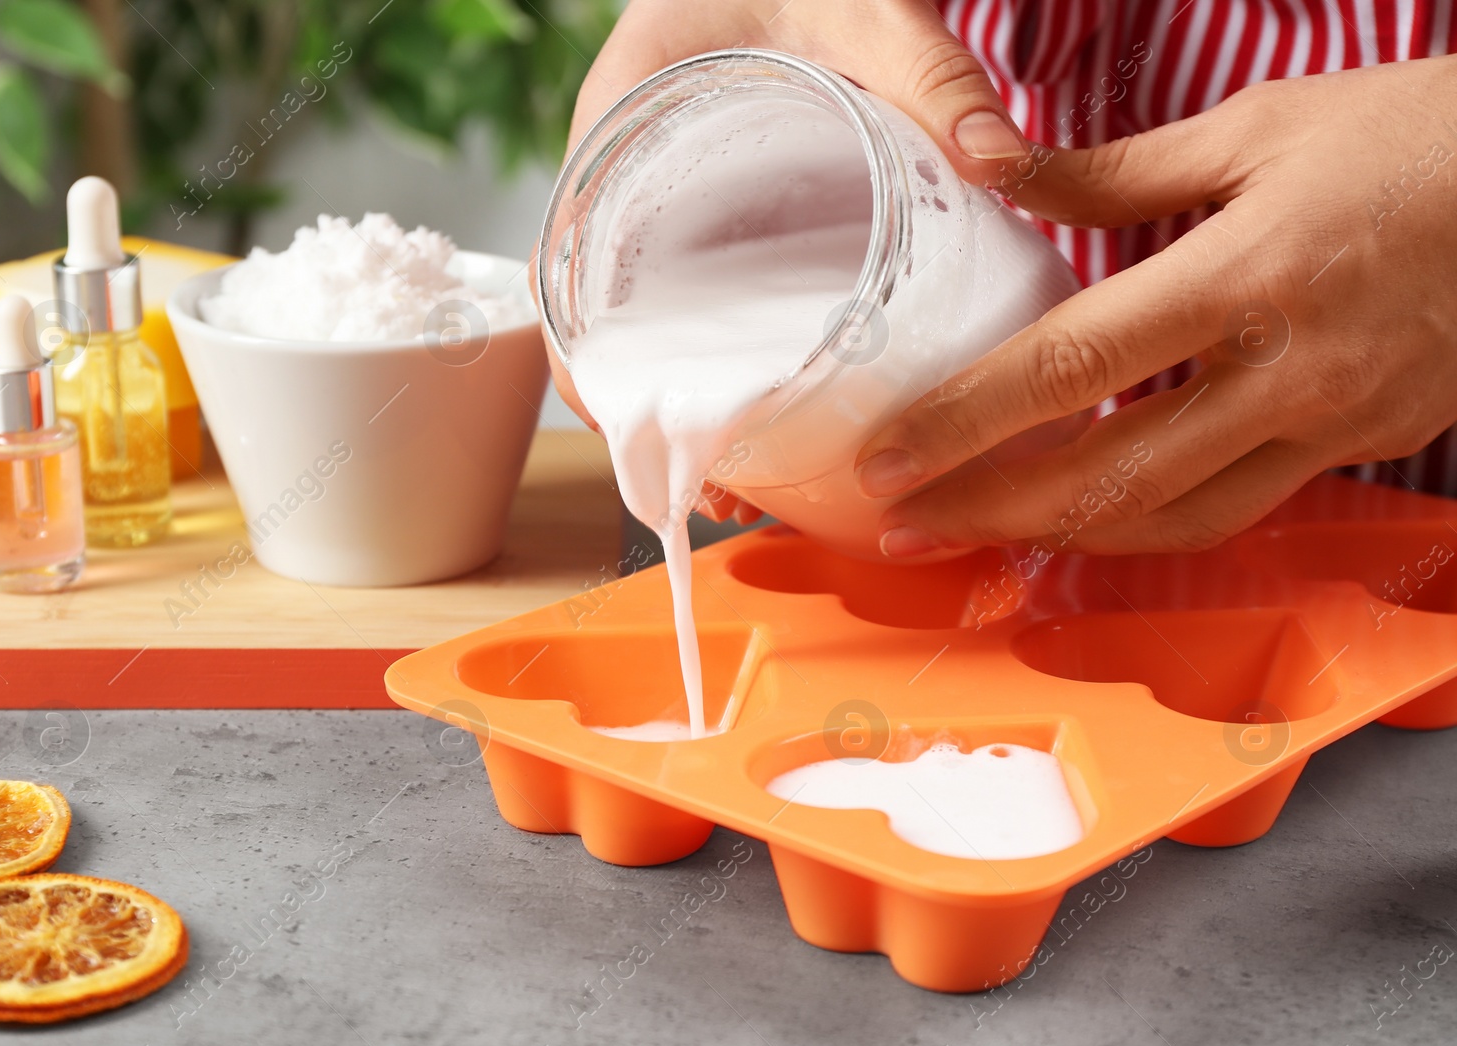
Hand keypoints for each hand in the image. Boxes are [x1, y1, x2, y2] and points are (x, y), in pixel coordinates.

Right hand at [549, 0, 1029, 525]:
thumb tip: (997, 160)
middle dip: (647, 418)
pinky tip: (774, 418)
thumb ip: (929, 73)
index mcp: (620, 127)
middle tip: (719, 486)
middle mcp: (624, 181)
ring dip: (684, 409)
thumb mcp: (865, 11)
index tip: (635, 434)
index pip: (560, 265)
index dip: (582, 364)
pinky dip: (715, 370)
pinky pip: (688, 309)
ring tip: (752, 483)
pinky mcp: (705, 226)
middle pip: (599, 324)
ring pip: (643, 330)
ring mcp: (661, 211)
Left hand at [856, 57, 1456, 556]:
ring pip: (1170, 518)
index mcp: (1242, 275)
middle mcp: (1284, 372)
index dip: (962, 425)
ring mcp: (1331, 424)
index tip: (888, 460)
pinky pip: (1236, 510)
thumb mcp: (1261, 127)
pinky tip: (1091, 513)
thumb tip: (995, 170)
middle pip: (1104, 475)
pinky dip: (1151, 521)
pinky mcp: (1362, 449)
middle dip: (988, 511)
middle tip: (904, 528)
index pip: (1066, 370)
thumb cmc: (1422, 137)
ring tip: (981, 533)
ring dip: (1062, 535)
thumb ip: (1113, 171)